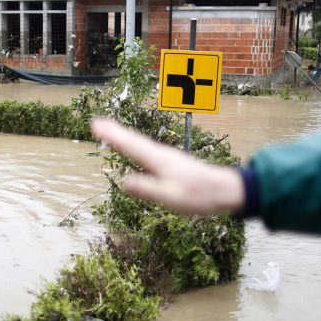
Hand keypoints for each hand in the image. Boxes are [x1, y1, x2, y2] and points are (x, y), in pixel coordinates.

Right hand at [90, 118, 245, 215]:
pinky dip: (135, 145)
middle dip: (114, 132)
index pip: (131, 145)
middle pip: (133, 140)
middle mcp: (161, 153)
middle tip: (96, 123)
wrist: (225, 189)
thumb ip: (148, 189)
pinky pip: (146, 149)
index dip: (112, 136)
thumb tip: (123, 181)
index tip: (95, 124)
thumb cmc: (198, 195)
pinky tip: (134, 148)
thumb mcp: (171, 197)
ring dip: (123, 137)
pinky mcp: (171, 162)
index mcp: (158, 160)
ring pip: (140, 143)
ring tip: (108, 132)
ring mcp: (167, 156)